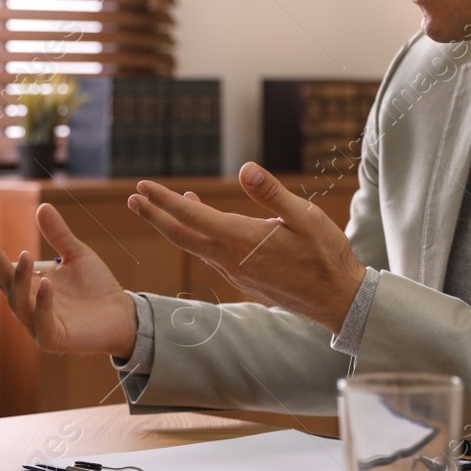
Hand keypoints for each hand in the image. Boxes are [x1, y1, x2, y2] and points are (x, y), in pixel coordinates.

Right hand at [0, 203, 137, 358]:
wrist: (124, 314)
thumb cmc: (97, 287)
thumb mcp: (76, 254)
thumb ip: (58, 234)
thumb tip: (42, 206)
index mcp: (31, 286)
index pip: (2, 272)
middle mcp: (29, 305)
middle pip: (5, 284)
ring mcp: (38, 324)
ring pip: (18, 302)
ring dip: (18, 279)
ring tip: (24, 255)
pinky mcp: (53, 339)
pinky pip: (41, 321)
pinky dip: (42, 303)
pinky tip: (46, 284)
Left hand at [127, 162, 365, 333]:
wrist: (338, 301)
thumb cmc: (326, 256)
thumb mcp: (305, 217)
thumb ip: (272, 194)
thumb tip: (245, 169)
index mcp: (243, 240)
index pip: (193, 218)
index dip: (165, 201)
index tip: (142, 187)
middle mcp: (231, 259)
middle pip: (182, 235)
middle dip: (154, 215)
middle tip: (133, 198)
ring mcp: (235, 272)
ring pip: (194, 246)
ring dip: (171, 226)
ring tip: (154, 206)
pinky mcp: (243, 278)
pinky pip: (209, 253)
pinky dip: (195, 235)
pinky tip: (200, 221)